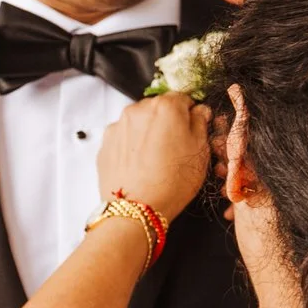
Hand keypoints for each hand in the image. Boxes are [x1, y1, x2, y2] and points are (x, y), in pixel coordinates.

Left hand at [97, 92, 212, 221]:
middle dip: (167, 123)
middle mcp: (138, 109)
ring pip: (140, 123)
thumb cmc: (174, 181)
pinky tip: (141, 166)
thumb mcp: (201, 151)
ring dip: (149, 134)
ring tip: (156, 161)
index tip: (192, 131)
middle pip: (158, 109)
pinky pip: (124, 138)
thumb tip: (198, 112)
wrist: (137, 208)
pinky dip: (132, 146)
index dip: (191, 115)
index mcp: (166, 106)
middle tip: (175, 149)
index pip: (183, 99)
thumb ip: (201, 123)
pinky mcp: (105, 143)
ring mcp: (118, 126)